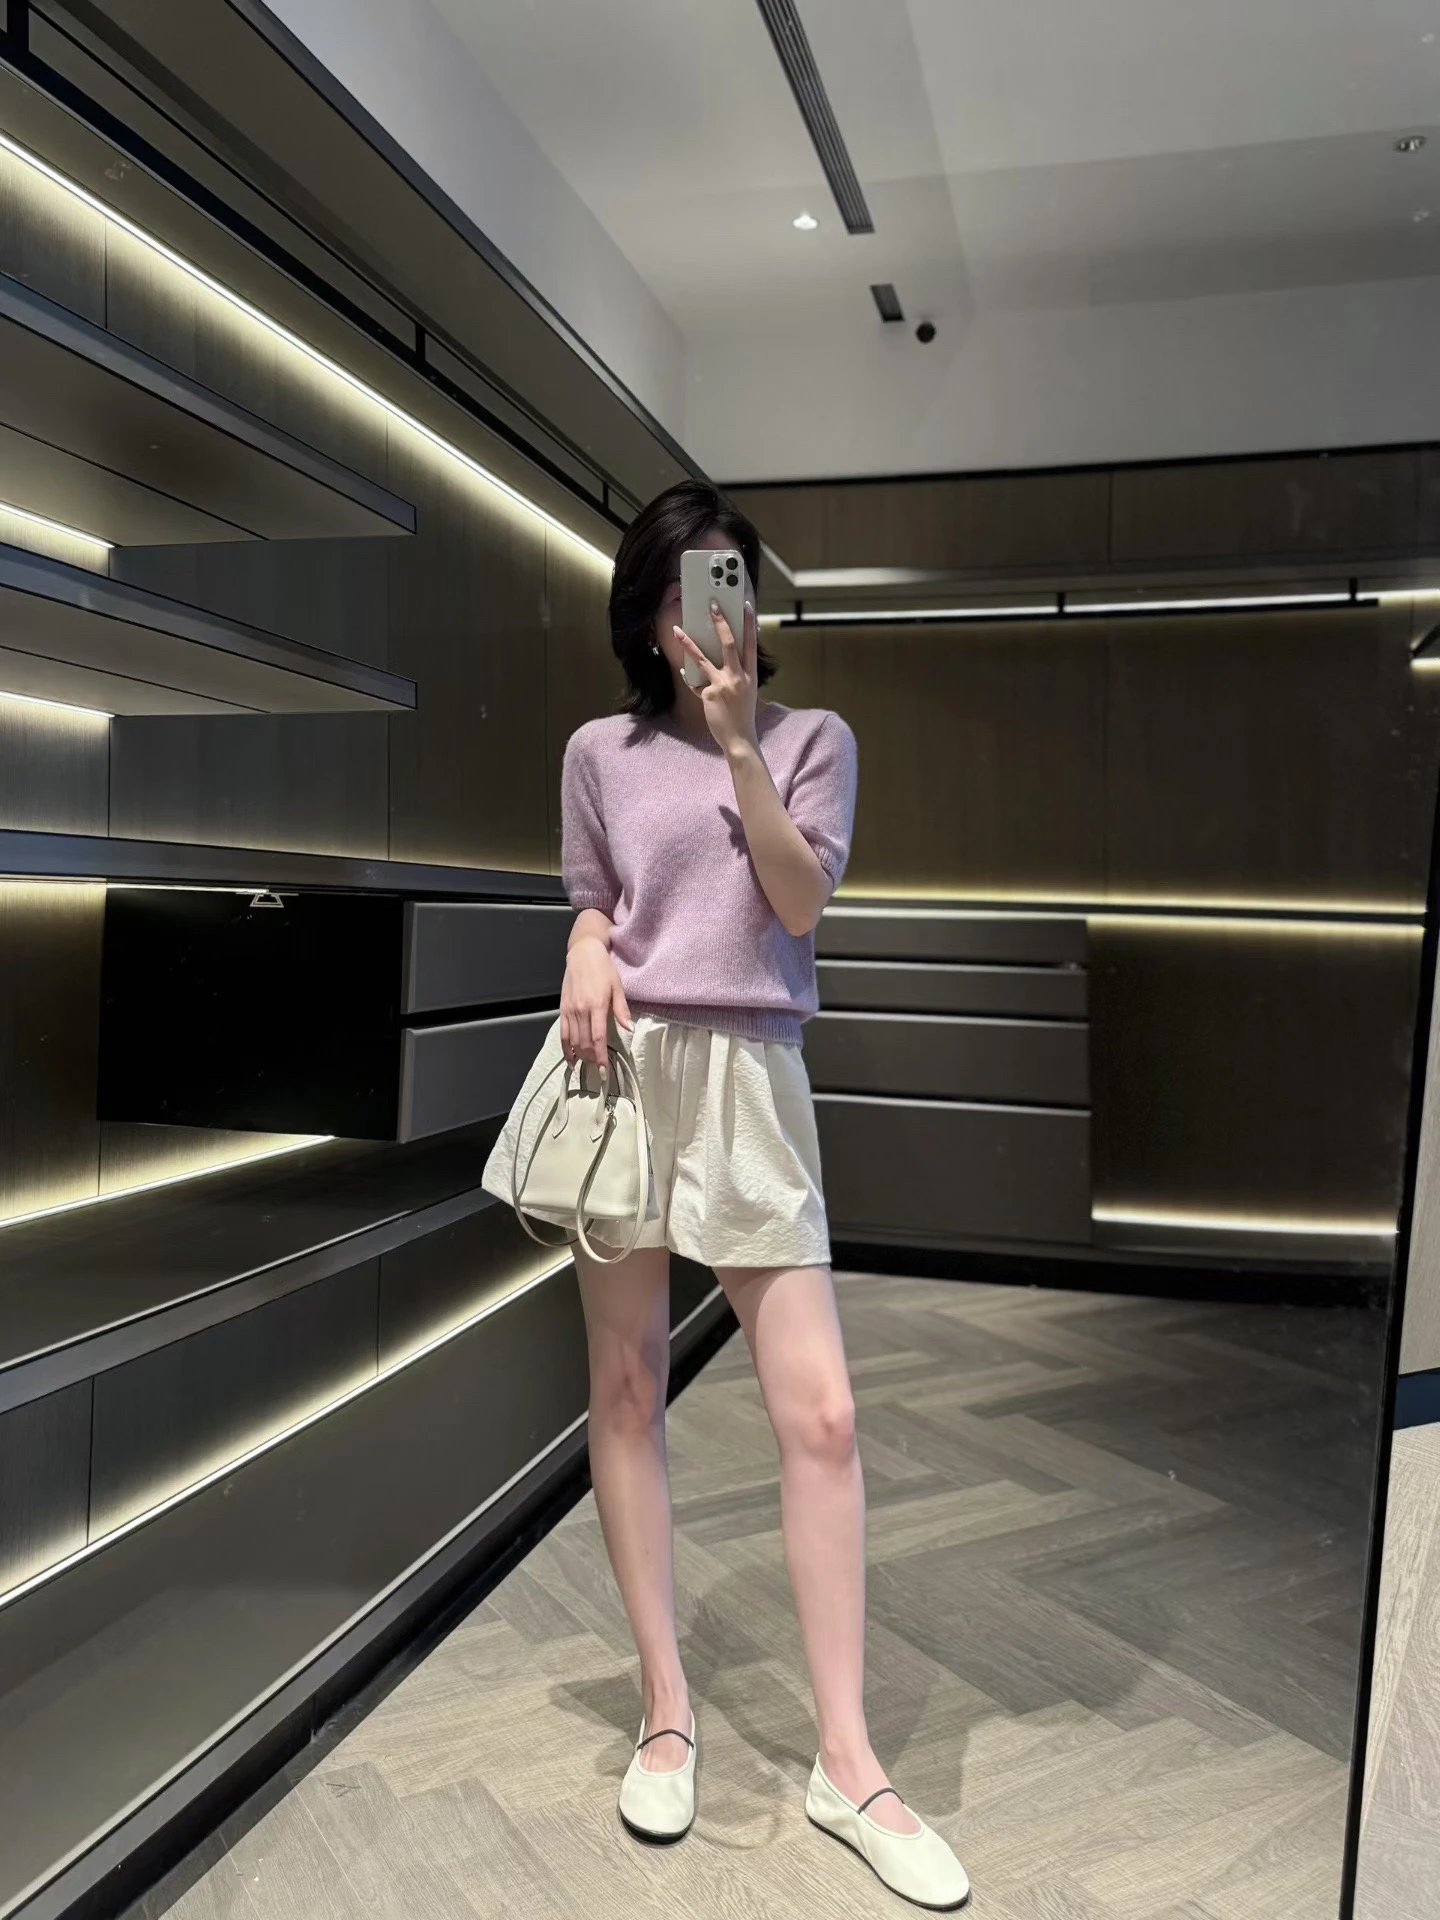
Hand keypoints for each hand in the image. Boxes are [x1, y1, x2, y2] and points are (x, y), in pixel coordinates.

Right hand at [560, 934, 631, 1078]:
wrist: (582, 953)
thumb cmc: (603, 969)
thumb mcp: (617, 987)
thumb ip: (622, 1010)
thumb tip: (629, 1029)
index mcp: (597, 1005)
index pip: (598, 1038)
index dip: (601, 1057)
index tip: (604, 1071)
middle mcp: (581, 1010)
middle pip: (585, 1043)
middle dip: (592, 1059)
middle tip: (600, 1069)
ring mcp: (570, 1010)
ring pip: (573, 1041)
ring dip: (581, 1056)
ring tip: (588, 1065)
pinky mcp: (563, 1009)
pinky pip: (563, 1034)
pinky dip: (566, 1049)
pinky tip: (571, 1059)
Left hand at [675, 599, 758, 755]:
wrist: (739, 739)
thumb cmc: (741, 715)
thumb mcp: (746, 691)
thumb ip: (738, 674)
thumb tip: (723, 658)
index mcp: (750, 675)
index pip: (751, 644)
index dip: (749, 624)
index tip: (746, 606)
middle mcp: (738, 677)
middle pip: (729, 644)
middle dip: (720, 622)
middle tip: (712, 606)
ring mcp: (723, 685)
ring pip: (703, 658)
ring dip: (688, 642)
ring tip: (677, 630)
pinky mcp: (709, 694)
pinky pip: (695, 682)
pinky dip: (690, 679)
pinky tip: (686, 675)